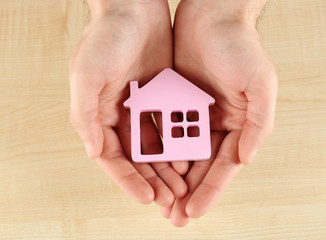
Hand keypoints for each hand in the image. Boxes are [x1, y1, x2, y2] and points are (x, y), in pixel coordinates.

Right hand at [69, 0, 186, 207]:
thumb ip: (86, 115)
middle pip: (136, 157)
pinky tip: (190, 157)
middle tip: (169, 198)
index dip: (128, 179)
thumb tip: (94, 152)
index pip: (113, 157)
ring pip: (155, 146)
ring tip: (181, 186)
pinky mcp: (161, 96)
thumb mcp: (88, 74)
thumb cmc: (107, 36)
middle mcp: (119, 115)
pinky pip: (170, 125)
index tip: (146, 197)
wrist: (134, 7)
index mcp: (99, 114)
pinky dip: (178, 143)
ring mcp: (142, 107)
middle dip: (152, 179)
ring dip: (167, 167)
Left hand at [163, 1, 277, 225]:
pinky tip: (147, 168)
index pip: (223, 166)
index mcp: (239, 124)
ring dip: (171, 177)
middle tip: (174, 218)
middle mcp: (217, 123)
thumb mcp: (260, 84)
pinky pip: (165, 130)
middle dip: (188, 192)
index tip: (194, 212)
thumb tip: (245, 161)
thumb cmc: (240, 46)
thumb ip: (258, 125)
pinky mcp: (175, 100)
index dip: (210, 190)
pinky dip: (158, 150)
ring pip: (181, 153)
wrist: (212, 14)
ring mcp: (195, 113)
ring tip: (158, 202)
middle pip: (201, 166)